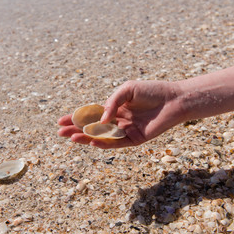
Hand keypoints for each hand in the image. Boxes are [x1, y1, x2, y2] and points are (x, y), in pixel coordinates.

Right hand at [58, 80, 184, 148]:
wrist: (173, 99)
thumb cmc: (151, 91)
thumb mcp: (126, 90)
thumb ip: (111, 103)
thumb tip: (100, 120)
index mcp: (114, 108)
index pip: (91, 115)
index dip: (76, 118)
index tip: (60, 121)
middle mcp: (117, 121)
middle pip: (92, 127)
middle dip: (76, 129)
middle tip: (60, 132)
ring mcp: (125, 131)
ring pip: (102, 137)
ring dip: (86, 137)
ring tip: (71, 137)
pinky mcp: (134, 139)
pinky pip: (116, 143)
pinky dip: (103, 143)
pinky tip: (91, 141)